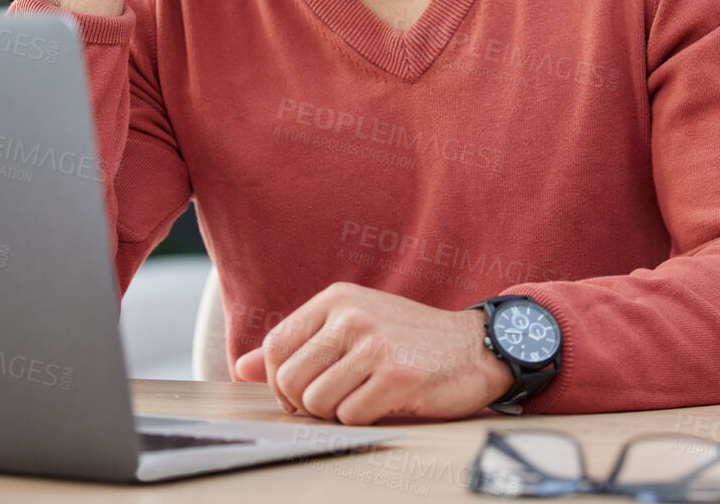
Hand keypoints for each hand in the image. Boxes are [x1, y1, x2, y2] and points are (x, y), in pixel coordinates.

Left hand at [233, 282, 514, 424]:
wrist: (478, 347)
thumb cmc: (410, 340)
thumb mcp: (353, 327)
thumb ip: (299, 345)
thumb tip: (241, 369)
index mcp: (337, 299)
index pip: (276, 347)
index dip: (279, 382)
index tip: (300, 394)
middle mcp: (353, 316)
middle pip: (290, 380)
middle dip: (306, 404)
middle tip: (338, 400)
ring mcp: (376, 344)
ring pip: (317, 403)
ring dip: (336, 413)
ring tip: (364, 398)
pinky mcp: (397, 375)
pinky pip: (349, 417)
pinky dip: (362, 420)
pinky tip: (386, 403)